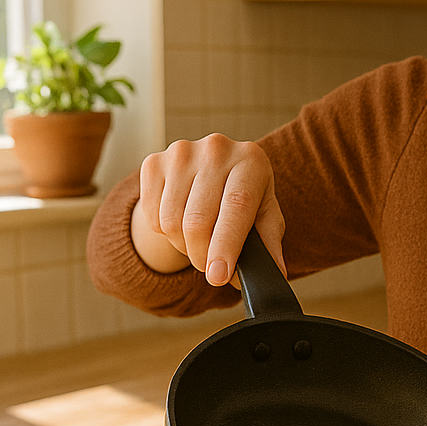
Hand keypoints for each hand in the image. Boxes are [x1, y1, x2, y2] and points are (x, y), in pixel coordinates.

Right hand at [131, 134, 285, 284]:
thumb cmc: (244, 196)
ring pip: (172, 222)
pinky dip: (164, 233)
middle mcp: (216, 149)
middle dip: (202, 257)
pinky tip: (181, 223)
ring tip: (199, 242)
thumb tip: (274, 273)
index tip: (218, 276)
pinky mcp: (154, 163)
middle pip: (198, 220)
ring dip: (184, 247)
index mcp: (251, 159)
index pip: (236, 205)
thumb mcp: (264, 214)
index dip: (225, 244)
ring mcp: (181, 153)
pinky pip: (152, 217)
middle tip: (211, 269)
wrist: (211, 170)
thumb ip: (269, 243)